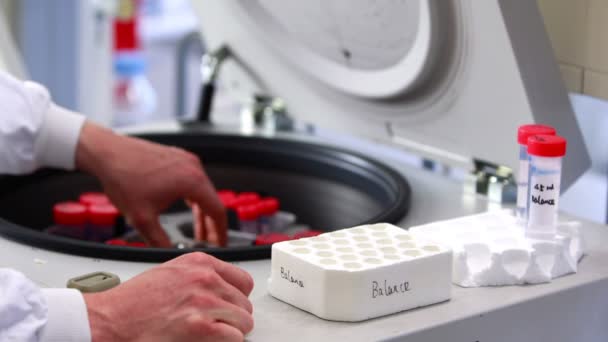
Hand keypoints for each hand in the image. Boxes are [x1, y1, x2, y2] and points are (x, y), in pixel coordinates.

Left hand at [75, 122, 226, 246]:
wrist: (106, 152)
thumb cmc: (122, 178)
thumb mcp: (142, 219)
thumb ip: (160, 241)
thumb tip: (169, 254)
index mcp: (192, 181)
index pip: (218, 211)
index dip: (220, 232)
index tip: (219, 244)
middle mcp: (193, 167)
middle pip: (212, 200)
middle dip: (210, 224)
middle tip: (207, 241)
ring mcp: (185, 160)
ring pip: (203, 190)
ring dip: (201, 210)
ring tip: (196, 229)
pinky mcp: (175, 157)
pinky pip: (193, 179)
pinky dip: (193, 196)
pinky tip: (186, 205)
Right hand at [83, 252, 254, 340]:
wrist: (109, 320)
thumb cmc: (133, 301)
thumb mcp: (171, 273)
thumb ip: (199, 276)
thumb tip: (221, 290)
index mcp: (200, 263)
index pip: (243, 281)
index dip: (236, 298)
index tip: (230, 306)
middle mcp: (205, 278)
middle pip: (244, 303)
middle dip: (233, 317)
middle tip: (217, 325)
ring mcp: (205, 302)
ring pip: (243, 321)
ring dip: (231, 331)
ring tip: (212, 334)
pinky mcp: (201, 327)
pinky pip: (235, 337)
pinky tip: (208, 341)